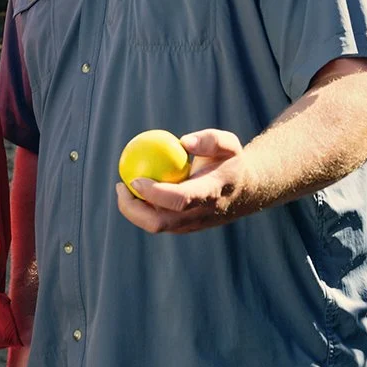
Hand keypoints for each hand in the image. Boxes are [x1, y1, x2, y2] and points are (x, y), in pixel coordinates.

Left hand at [117, 128, 249, 234]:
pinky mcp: (183, 227)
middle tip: (121, 185)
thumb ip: (210, 139)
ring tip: (124, 186)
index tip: (135, 179)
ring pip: (155, 225)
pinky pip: (157, 221)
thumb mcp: (228, 144)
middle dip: (133, 209)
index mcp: (210, 194)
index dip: (154, 193)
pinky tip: (135, 190)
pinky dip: (142, 209)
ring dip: (134, 209)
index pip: (179, 200)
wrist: (245, 192)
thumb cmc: (230, 162)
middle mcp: (199, 215)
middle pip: (159, 223)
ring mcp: (190, 225)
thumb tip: (182, 142)